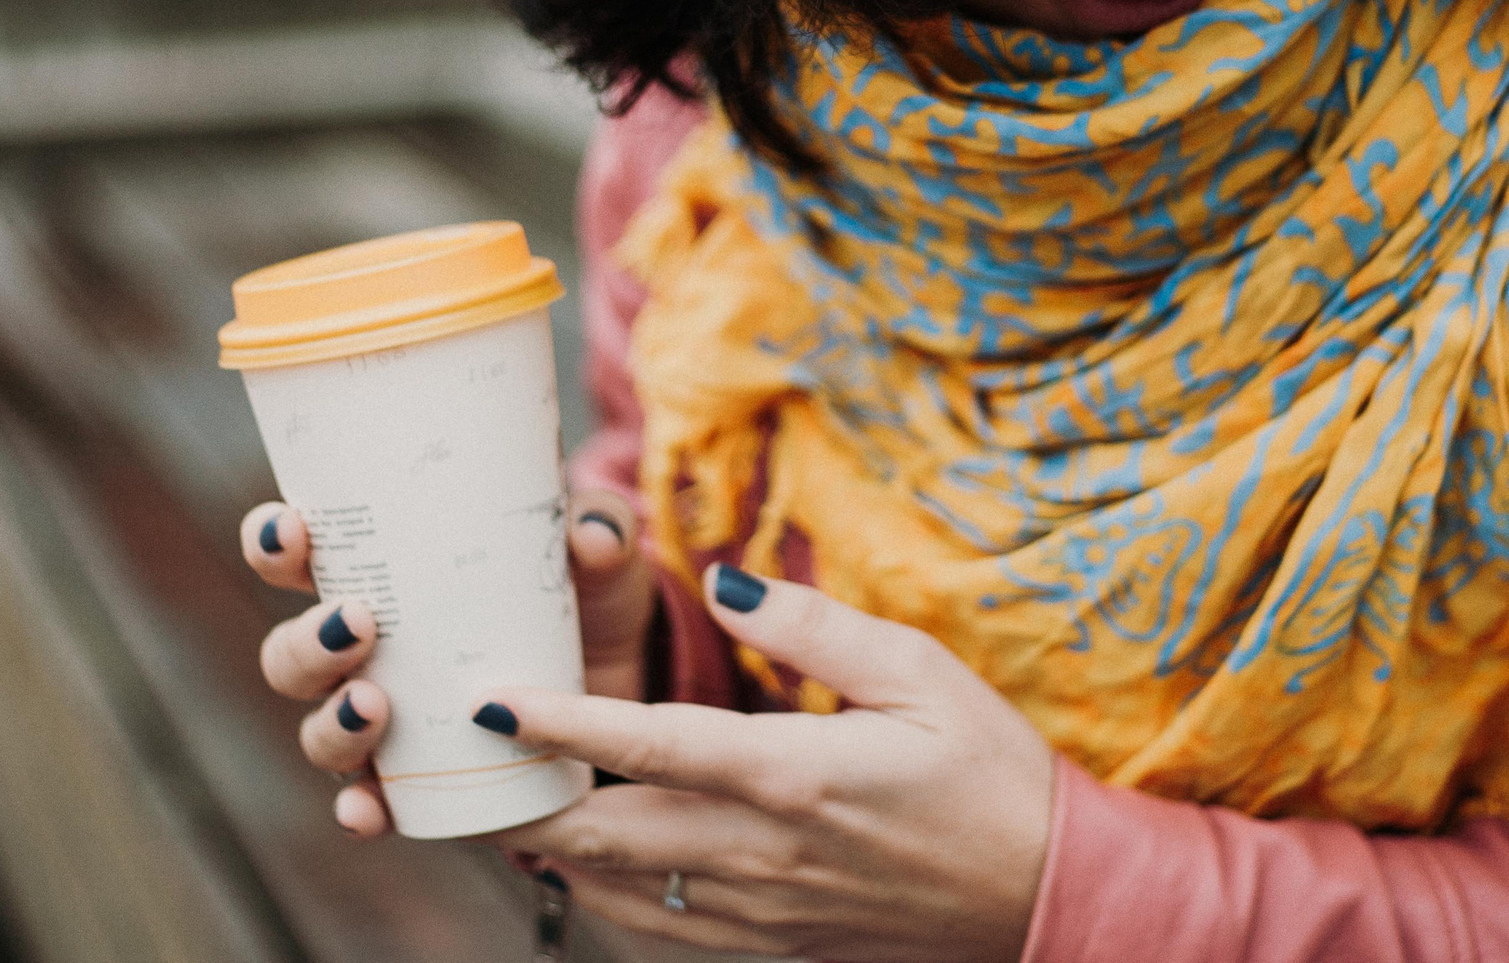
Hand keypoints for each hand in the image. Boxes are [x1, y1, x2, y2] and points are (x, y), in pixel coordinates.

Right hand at [236, 487, 660, 835]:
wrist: (625, 689)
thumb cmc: (586, 601)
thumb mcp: (597, 561)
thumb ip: (599, 534)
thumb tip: (593, 534)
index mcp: (386, 576)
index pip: (299, 555)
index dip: (274, 542)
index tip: (295, 529)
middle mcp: (366, 652)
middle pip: (290, 652)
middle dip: (307, 643)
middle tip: (359, 623)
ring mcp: (386, 721)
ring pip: (319, 730)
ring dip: (331, 723)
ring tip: (374, 705)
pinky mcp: (418, 782)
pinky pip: (369, 804)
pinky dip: (360, 809)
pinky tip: (368, 809)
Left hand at [483, 567, 1053, 962]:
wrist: (1047, 895)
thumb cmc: (990, 772)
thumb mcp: (920, 672)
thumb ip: (812, 627)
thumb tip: (722, 583)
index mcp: (792, 775)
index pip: (646, 747)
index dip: (560, 724)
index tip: (493, 699)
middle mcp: (761, 852)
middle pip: (604, 836)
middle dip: (522, 799)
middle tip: (461, 757)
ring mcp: (762, 912)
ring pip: (619, 891)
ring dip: (552, 850)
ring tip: (500, 799)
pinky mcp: (772, 946)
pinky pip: (661, 929)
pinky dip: (605, 896)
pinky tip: (585, 863)